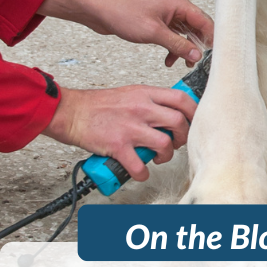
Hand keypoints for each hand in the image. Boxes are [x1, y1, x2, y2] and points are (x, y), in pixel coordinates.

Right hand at [42, 85, 196, 179]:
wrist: (72, 112)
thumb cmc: (98, 105)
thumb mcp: (130, 93)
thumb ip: (151, 101)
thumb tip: (170, 112)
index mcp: (145, 93)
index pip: (182, 99)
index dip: (194, 113)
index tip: (193, 123)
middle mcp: (141, 108)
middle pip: (178, 122)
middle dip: (182, 137)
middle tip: (175, 143)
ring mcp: (130, 127)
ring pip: (164, 144)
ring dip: (166, 155)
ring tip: (158, 157)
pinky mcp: (118, 145)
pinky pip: (140, 165)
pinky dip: (143, 173)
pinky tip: (140, 170)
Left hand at [90, 0, 213, 66]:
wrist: (102, 12)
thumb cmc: (124, 14)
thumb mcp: (154, 33)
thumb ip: (178, 45)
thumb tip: (196, 55)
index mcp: (178, 4)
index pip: (204, 21)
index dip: (212, 38)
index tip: (215, 54)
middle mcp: (176, 7)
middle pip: (197, 28)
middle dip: (198, 46)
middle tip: (200, 62)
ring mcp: (167, 15)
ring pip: (186, 34)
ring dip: (185, 49)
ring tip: (184, 64)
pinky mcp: (159, 23)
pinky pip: (174, 37)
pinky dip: (173, 48)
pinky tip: (168, 60)